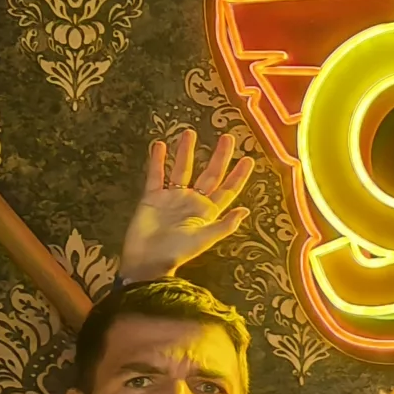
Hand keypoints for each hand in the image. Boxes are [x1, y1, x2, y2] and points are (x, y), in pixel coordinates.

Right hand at [120, 128, 253, 278]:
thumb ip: (224, 225)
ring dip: (186, 152)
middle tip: (227, 137)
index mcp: (207, 212)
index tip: (248, 159)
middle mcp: (192, 201)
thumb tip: (245, 211)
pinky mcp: (152, 197)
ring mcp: (172, 197)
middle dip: (219, 156)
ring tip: (189, 133)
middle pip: (209, 174)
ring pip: (182, 169)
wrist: (146, 260)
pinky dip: (157, 160)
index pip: (227, 190)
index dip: (238, 176)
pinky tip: (160, 146)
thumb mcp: (204, 239)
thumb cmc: (176, 252)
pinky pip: (156, 175)